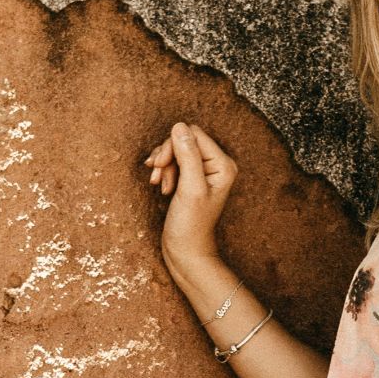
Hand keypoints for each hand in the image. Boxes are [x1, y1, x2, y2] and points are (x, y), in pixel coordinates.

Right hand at [143, 121, 235, 273]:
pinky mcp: (191, 179)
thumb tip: (179, 126)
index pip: (193, 134)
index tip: (160, 165)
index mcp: (223, 164)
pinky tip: (159, 185)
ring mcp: (203, 171)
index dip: (172, 146)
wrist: (186, 251)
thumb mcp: (189, 188)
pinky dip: (163, 171)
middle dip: (166, 156)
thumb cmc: (191, 225)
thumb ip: (188, 156)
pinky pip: (173, 162)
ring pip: (175, 150)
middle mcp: (216, 164)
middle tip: (156, 176)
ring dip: (163, 165)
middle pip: (183, 140)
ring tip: (158, 184)